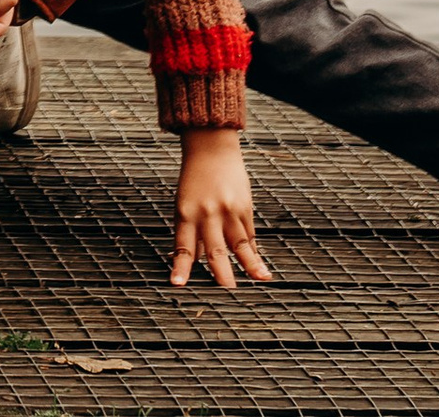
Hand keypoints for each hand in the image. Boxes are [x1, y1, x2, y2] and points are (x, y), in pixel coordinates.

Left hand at [171, 128, 270, 288]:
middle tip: (227, 290)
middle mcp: (206, 214)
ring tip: (260, 279)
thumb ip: (191, 232)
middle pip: (214, 248)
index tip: (177, 284)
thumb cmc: (194, 179)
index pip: (183, 246)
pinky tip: (262, 267)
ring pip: (239, 243)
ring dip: (251, 264)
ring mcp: (227, 211)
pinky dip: (255, 252)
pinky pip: (249, 235)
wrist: (210, 147)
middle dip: (221, 271)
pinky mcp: (243, 206)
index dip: (180, 266)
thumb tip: (193, 260)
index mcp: (185, 214)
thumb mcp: (185, 203)